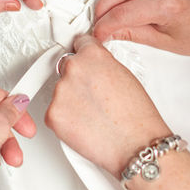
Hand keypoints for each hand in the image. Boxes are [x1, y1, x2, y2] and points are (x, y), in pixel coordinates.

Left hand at [46, 35, 170, 176]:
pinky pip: (54, 113)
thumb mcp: (125, 76)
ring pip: (60, 93)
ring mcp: (60, 92)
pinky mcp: (52, 115)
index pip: (79, 44)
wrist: (135, 145)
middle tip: (93, 97)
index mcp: (92, 55)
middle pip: (66, 68)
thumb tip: (94, 68)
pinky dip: (65, 120)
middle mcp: (73, 69)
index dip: (85, 57)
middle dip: (76, 81)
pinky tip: (84, 126)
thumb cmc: (137, 116)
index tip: (85, 64)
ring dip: (71, 101)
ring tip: (93, 115)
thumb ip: (103, 65)